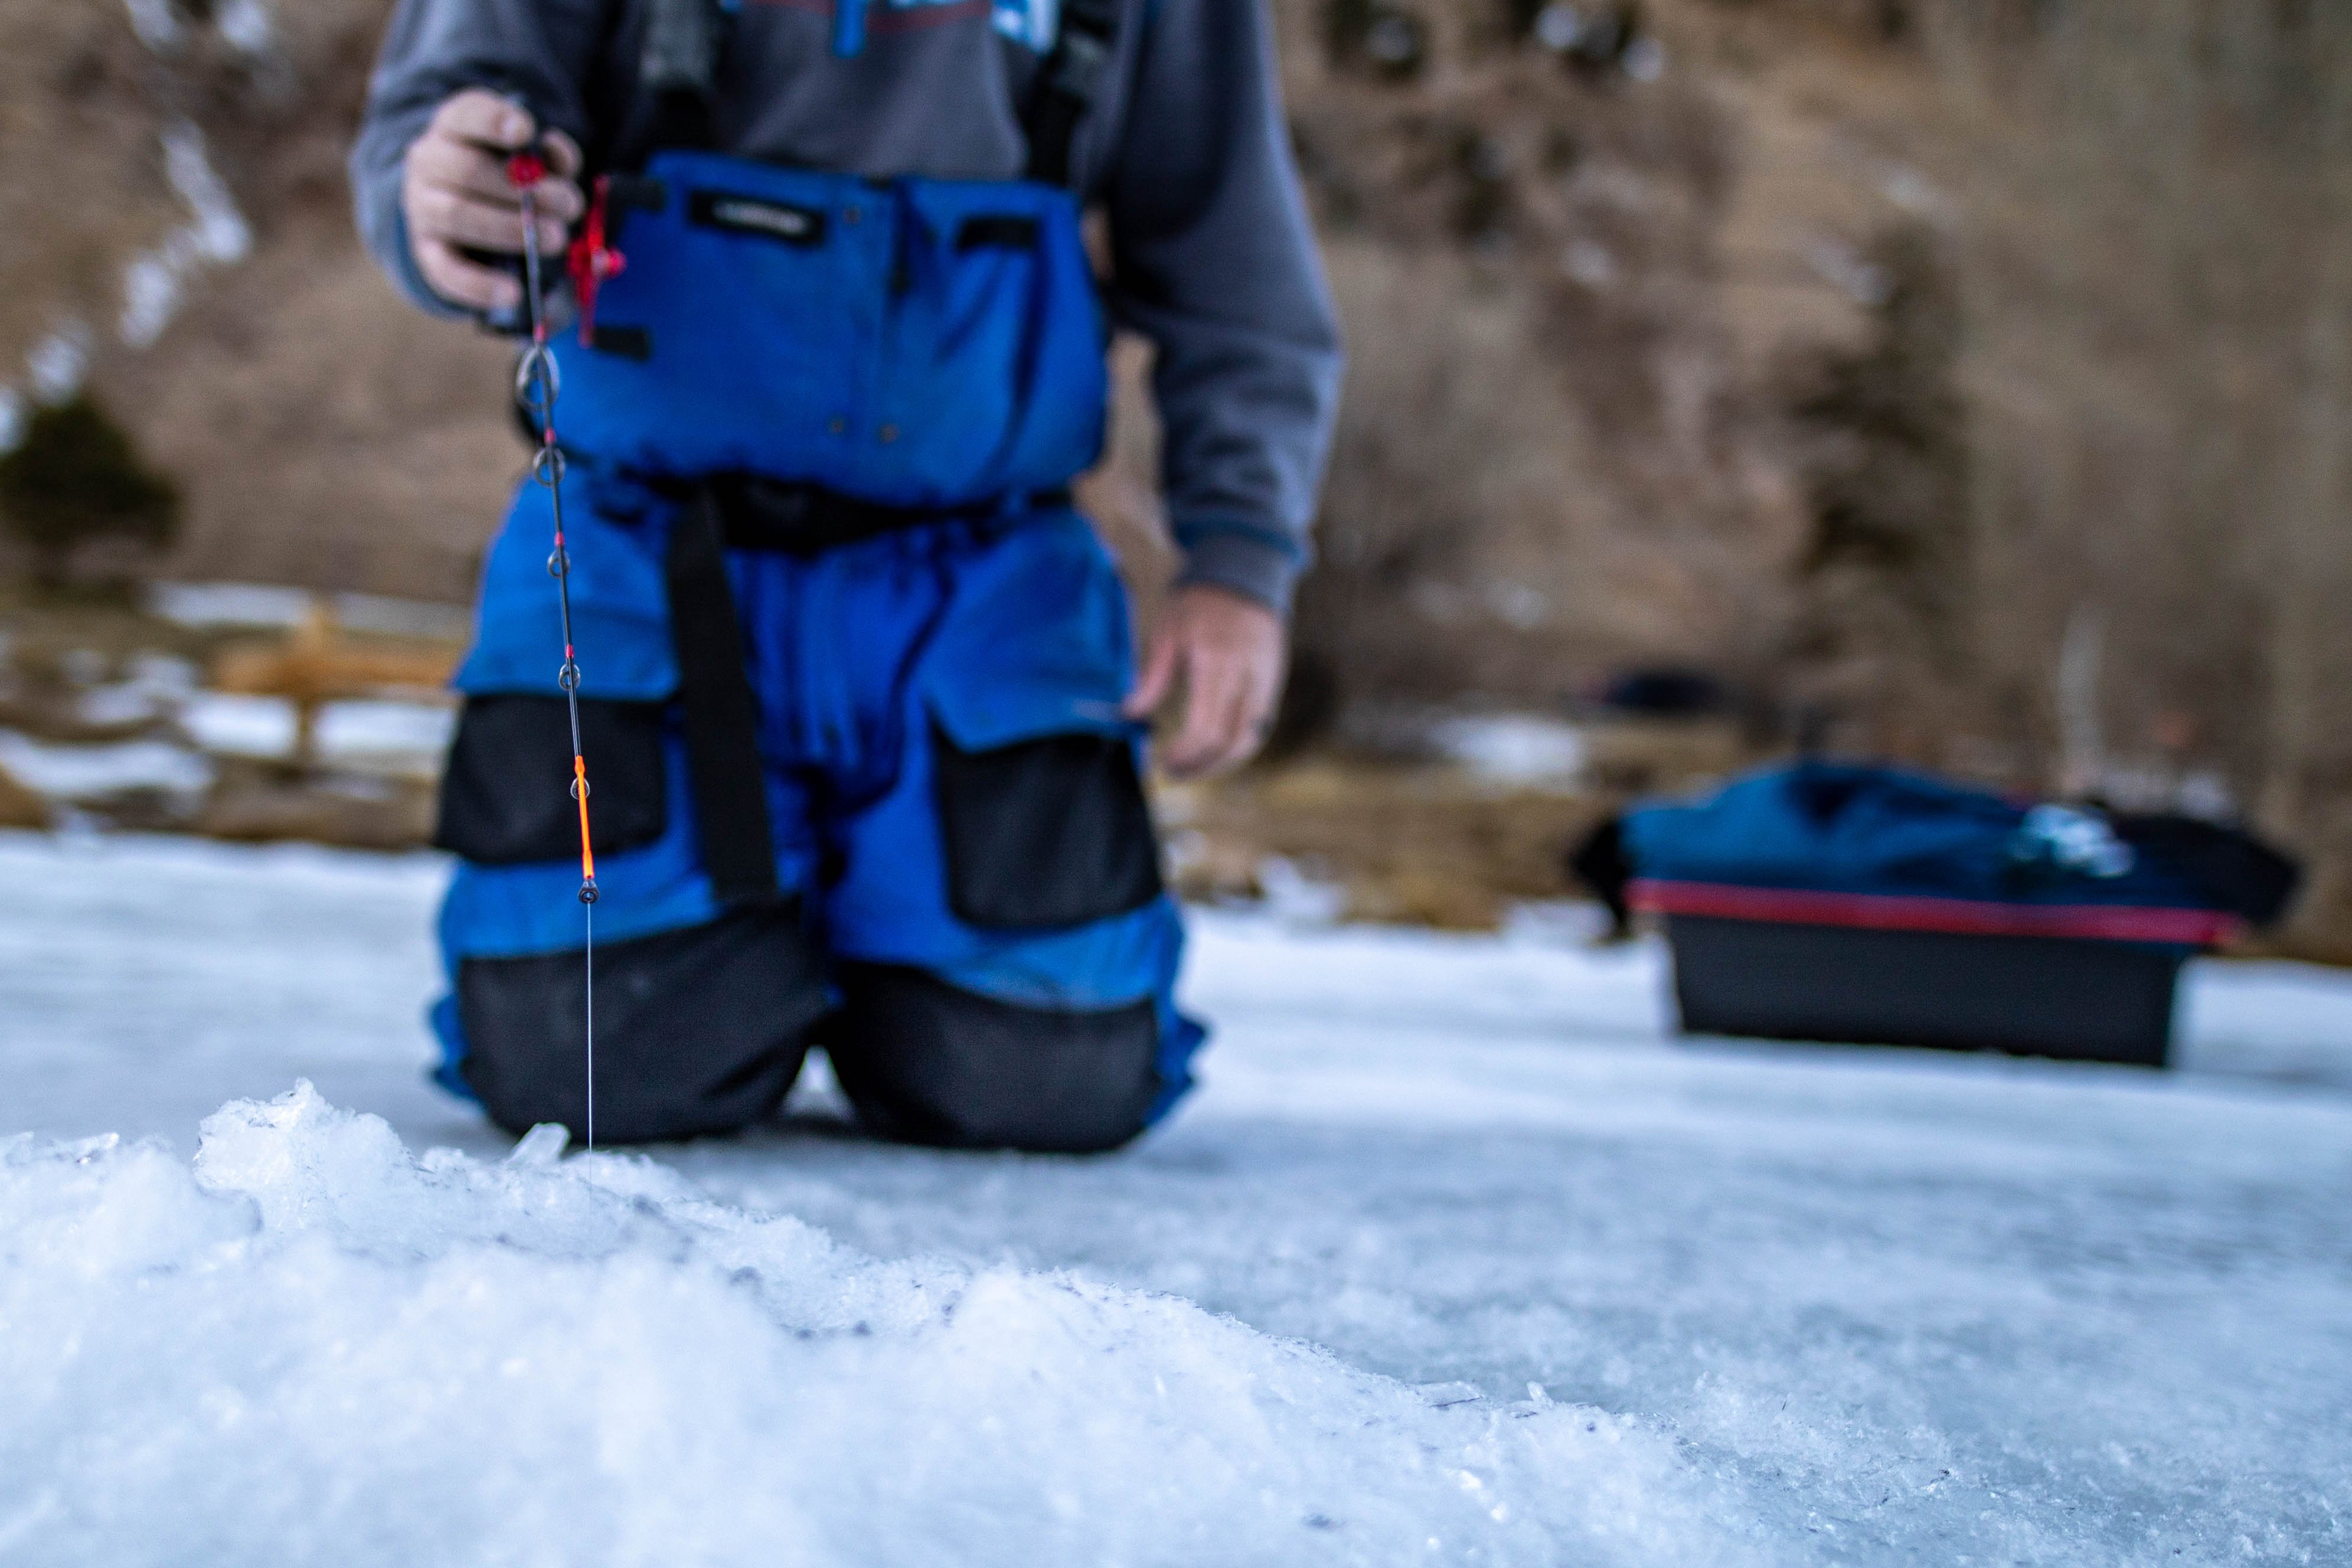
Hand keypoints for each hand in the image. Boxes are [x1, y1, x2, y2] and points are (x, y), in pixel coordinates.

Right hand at [401, 89, 583, 313]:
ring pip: (457, 215)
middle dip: (522, 189)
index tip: (525, 132)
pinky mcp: (428, 253)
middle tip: (569, 204)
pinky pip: (447, 271)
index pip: (466, 114)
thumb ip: (551, 156)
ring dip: (510, 229)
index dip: (493, 121)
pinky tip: (514, 291)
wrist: (462, 214)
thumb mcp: (532, 158)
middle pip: (467, 169)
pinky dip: (481, 284)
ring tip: (556, 239)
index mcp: (456, 128)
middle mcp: (430, 162)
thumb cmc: (507, 178)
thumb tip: (557, 156)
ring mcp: (423, 207)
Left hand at [1123, 585, 1287, 777]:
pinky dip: (1238, 746)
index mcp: (1216, 661)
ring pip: (1250, 739)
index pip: (1206, 726)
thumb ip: (1152, 676)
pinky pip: (1259, 727)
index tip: (1164, 761)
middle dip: (1201, 765)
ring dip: (1221, 763)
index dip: (1186, 753)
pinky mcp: (1273, 684)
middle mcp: (1247, 675)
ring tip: (1192, 768)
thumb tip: (1129, 713)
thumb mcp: (1168, 631)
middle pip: (1230, 741)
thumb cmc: (1200, 601)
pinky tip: (1214, 752)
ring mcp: (1265, 681)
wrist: (1246, 573)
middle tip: (1174, 772)